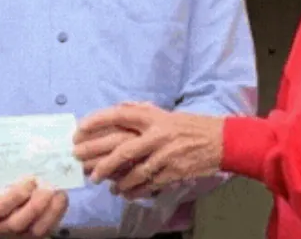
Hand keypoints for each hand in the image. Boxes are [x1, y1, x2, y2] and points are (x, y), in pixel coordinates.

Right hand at [0, 178, 68, 237]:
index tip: (31, 179)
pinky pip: (47, 230)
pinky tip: (61, 198)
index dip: (16, 195)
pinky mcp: (32, 236)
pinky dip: (57, 214)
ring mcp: (17, 235)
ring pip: (35, 230)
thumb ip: (4, 173)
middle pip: (17, 223)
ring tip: (58, 192)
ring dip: (50, 211)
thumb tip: (26, 153)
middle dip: (36, 205)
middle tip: (48, 187)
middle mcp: (0, 227)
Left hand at [74, 103, 224, 197]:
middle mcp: (158, 135)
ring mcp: (166, 155)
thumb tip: (121, 107)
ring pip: (134, 172)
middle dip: (101, 161)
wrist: (221, 140)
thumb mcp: (167, 113)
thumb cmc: (191, 126)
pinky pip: (149, 184)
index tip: (80, 129)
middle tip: (85, 168)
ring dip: (117, 181)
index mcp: (154, 117)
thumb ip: (143, 112)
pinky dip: (135, 190)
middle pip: (122, 150)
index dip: (97, 121)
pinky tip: (125, 193)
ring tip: (105, 185)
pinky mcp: (174, 171)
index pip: (119, 115)